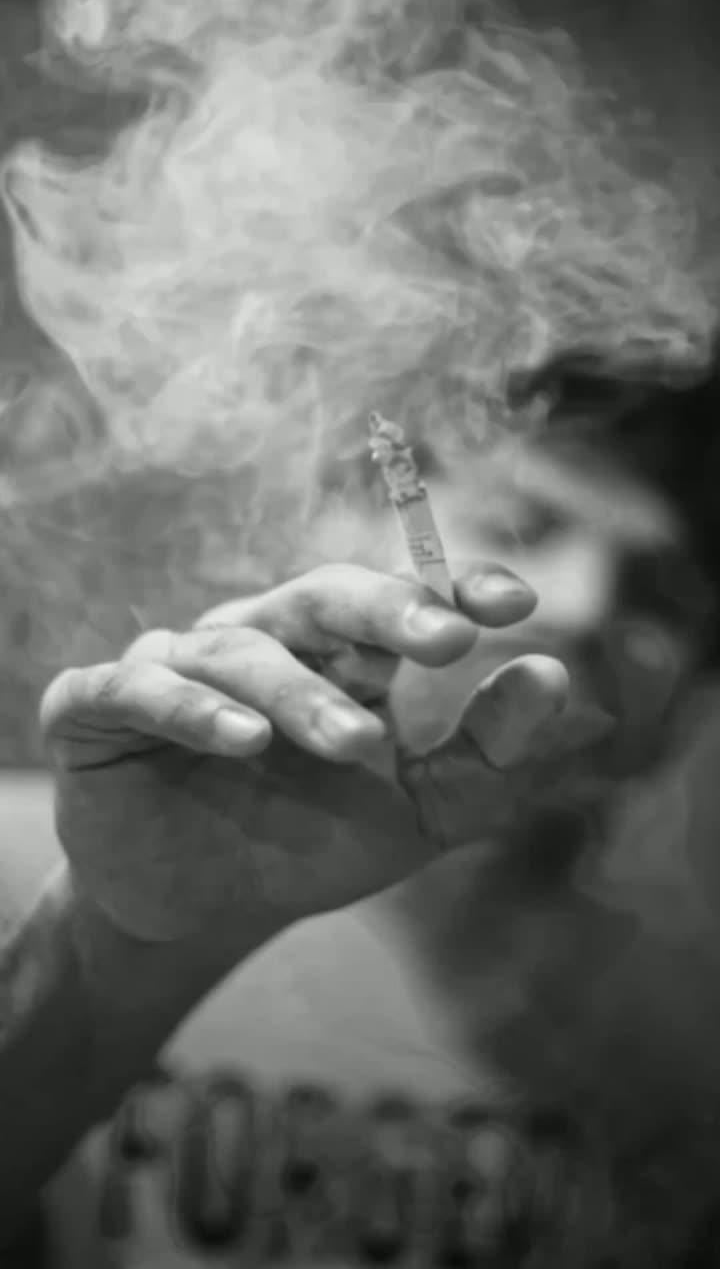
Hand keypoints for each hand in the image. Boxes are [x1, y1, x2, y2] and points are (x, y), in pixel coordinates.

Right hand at [40, 563, 567, 951]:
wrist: (196, 916)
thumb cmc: (304, 846)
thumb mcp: (416, 814)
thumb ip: (485, 754)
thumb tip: (555, 677)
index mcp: (331, 655)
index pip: (394, 601)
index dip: (449, 589)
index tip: (518, 603)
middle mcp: (258, 642)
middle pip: (320, 600)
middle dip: (386, 611)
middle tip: (449, 639)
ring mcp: (176, 665)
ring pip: (242, 651)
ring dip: (302, 695)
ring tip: (359, 745)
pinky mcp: (97, 705)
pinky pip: (141, 688)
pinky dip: (190, 707)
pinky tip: (242, 739)